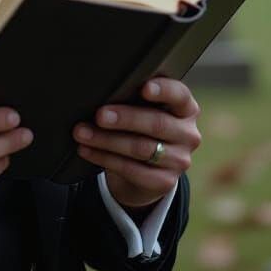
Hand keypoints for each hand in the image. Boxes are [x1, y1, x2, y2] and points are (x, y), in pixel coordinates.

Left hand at [72, 77, 200, 209]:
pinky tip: (87, 150)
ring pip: (141, 148)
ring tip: (82, 133)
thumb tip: (102, 90)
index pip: (180, 95)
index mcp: (185, 108)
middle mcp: (188, 134)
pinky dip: (105, 158)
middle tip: (99, 115)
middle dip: (125, 118)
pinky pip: (132, 170)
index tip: (144, 88)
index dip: (163, 90)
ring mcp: (179, 160)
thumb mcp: (143, 109)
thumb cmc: (140, 126)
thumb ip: (133, 98)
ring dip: (106, 140)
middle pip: (157, 123)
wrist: (146, 168)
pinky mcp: (165, 182)